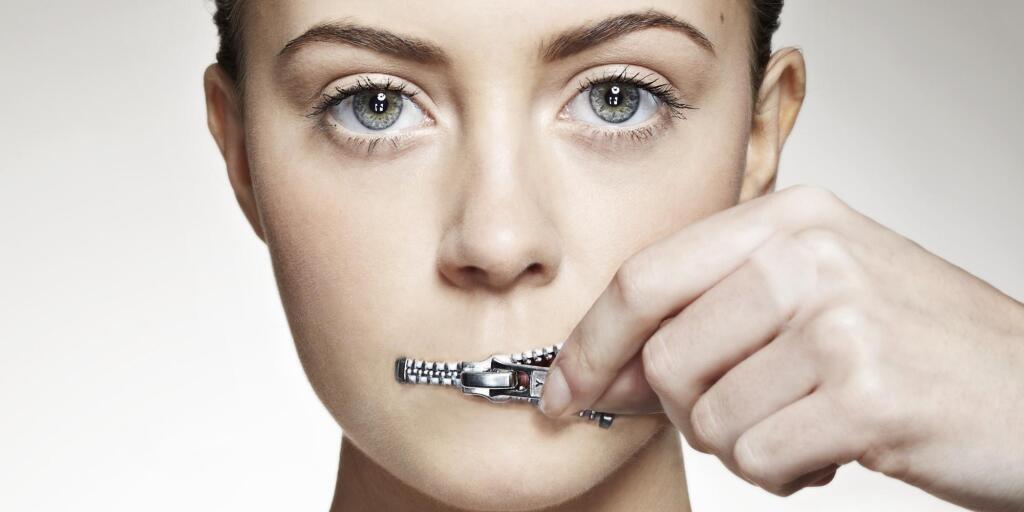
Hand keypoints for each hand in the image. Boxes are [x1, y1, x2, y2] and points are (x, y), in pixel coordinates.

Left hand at [538, 185, 1023, 511]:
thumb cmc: (915, 346)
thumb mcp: (813, 297)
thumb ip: (711, 316)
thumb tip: (608, 369)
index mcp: (790, 217)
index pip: (645, 276)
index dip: (590, 342)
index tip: (563, 390)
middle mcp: (810, 253)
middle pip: (666, 356)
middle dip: (685, 408)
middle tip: (742, 413)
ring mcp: (842, 317)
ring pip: (708, 415)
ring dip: (743, 443)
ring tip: (802, 425)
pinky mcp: (868, 390)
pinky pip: (758, 457)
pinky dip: (780, 472)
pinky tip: (828, 450)